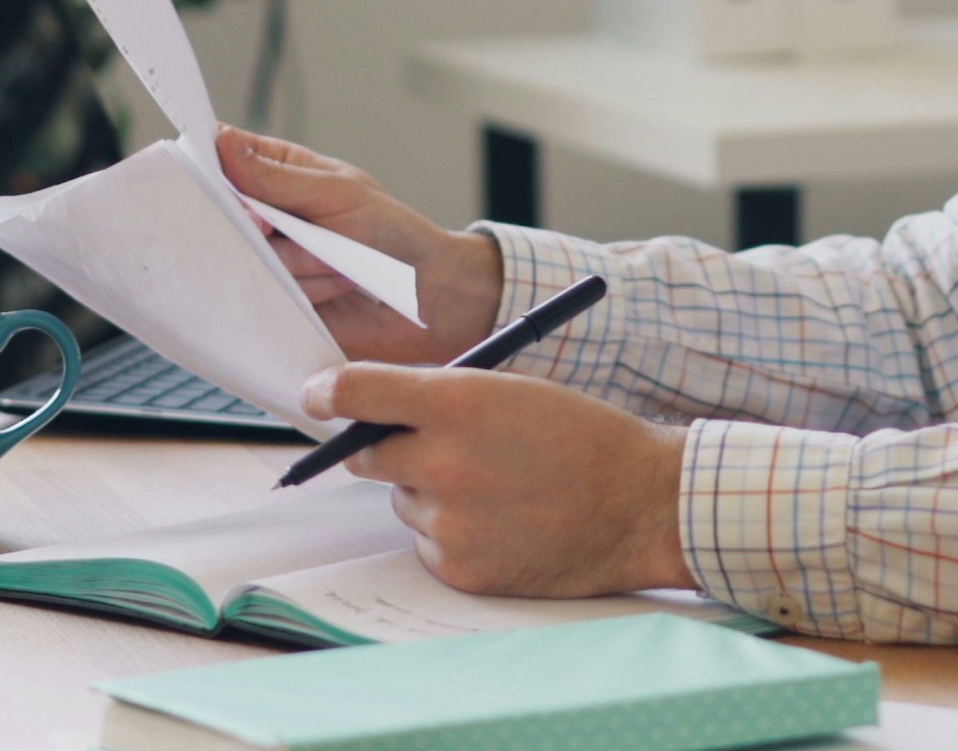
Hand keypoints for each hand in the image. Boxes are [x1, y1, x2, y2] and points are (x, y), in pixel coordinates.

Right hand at [219, 127, 505, 362]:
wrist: (425, 298)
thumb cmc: (391, 233)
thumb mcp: (337, 193)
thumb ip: (277, 178)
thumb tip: (224, 144)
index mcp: (279, 173)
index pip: (223, 156)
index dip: (207, 163)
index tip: (209, 174)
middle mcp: (267, 216)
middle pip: (222, 213)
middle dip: (259, 224)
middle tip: (280, 228)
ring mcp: (269, 259)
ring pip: (247, 257)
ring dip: (300, 262)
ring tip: (338, 260)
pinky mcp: (275, 301)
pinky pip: (264, 296)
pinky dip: (306, 290)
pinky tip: (336, 287)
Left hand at [305, 362, 691, 596]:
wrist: (640, 505)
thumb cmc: (582, 437)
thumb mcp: (512, 390)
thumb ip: (442, 396)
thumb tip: (378, 410)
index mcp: (457, 402)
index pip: (357, 392)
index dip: (328, 392)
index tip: (316, 395)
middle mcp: (442, 463)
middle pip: (367, 454)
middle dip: (386, 446)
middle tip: (428, 445)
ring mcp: (449, 521)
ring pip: (404, 501)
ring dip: (431, 492)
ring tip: (498, 487)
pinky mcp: (459, 568)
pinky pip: (429, 544)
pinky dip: (454, 533)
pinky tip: (503, 522)